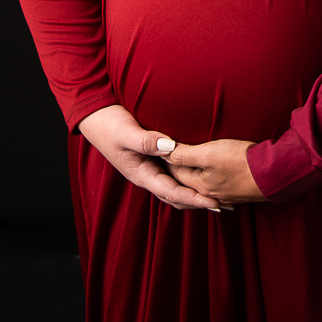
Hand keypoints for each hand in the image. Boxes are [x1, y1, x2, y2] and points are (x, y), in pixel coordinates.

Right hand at [78, 105, 223, 211]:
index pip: (173, 192)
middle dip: (200, 201)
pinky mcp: (154, 158)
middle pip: (178, 195)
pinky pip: (174, 173)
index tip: (214, 203)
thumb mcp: (127, 133)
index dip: (194, 199)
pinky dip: (189, 178)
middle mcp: (148, 175)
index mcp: (142, 174)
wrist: (95, 117)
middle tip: (226, 205)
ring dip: (197, 193)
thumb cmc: (109, 125)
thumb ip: (146, 141)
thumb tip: (170, 147)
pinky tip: (202, 175)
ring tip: (219, 196)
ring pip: (177, 186)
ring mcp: (151, 168)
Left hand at [163, 139, 266, 203]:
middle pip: (186, 180)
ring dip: (193, 175)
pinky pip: (215, 186)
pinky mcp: (237, 192)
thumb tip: (164, 153)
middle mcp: (208, 194)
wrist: (273, 173)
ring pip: (201, 184)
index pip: (174, 172)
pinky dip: (208, 179)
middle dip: (177, 170)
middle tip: (169, 155)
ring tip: (187, 164)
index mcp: (198, 185)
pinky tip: (211, 175)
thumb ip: (185, 154)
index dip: (166, 158)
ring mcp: (224, 195)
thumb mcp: (209, 153)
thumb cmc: (240, 161)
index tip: (161, 147)